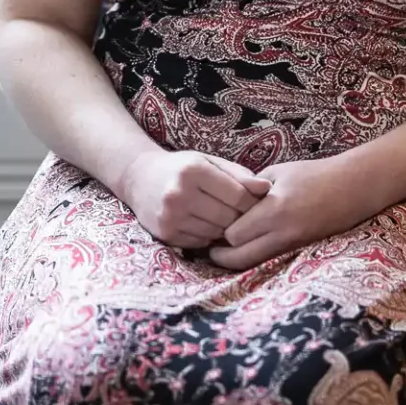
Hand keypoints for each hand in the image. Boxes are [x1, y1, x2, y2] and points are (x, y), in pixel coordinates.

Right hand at [118, 149, 271, 249]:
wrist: (138, 178)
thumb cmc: (181, 167)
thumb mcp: (209, 162)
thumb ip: (239, 175)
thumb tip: (267, 189)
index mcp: (194, 171)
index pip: (237, 196)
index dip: (252, 202)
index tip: (256, 203)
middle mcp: (179, 194)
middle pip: (228, 218)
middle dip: (239, 218)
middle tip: (241, 213)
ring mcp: (170, 216)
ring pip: (215, 233)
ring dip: (224, 229)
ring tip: (221, 216)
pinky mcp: (165, 234)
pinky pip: (200, 243)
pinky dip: (208, 236)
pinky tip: (204, 223)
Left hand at [207, 159, 378, 270]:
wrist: (352, 188)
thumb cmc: (313, 174)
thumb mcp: (277, 173)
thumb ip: (250, 190)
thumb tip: (225, 203)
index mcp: (274, 210)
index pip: (233, 234)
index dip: (219, 230)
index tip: (211, 223)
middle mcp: (282, 233)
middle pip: (239, 258)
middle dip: (222, 254)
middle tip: (210, 246)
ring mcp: (292, 245)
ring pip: (253, 264)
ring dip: (237, 258)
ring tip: (225, 248)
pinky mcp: (300, 250)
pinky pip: (269, 259)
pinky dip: (255, 255)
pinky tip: (248, 245)